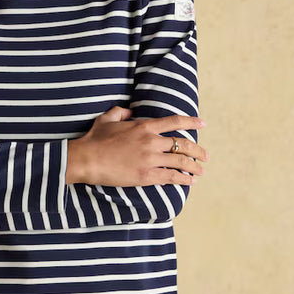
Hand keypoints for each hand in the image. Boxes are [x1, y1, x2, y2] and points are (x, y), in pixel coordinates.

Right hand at [66, 106, 206, 186]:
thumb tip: (130, 112)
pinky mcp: (146, 175)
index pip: (174, 121)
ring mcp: (150, 159)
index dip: (191, 121)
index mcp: (144, 126)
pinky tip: (189, 181)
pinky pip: (171, 177)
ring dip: (194, 167)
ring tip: (201, 171)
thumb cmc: (95, 139)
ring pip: (181, 162)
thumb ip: (121, 112)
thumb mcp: (107, 119)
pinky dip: (183, 179)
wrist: (88, 159)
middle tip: (205, 156)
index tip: (202, 123)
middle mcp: (151, 141)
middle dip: (198, 150)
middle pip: (183, 144)